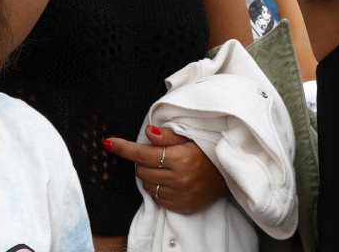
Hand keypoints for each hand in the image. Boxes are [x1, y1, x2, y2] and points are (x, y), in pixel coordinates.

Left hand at [105, 125, 227, 213]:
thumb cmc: (209, 151)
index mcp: (181, 158)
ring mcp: (179, 195)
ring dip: (149, 175)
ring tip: (165, 167)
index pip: (143, 153)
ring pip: (146, 186)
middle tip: (155, 154)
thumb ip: (168, 136)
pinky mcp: (180, 206)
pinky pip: (157, 198)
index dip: (123, 147)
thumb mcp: (191, 138)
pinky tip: (170, 180)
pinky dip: (158, 188)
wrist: (230, 174)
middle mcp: (179, 179)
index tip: (108, 142)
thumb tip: (146, 132)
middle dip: (142, 161)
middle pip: (141, 171)